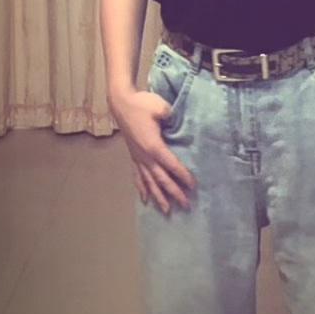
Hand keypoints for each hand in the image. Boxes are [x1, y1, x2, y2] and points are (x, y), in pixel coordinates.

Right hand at [111, 90, 196, 214]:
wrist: (121, 103)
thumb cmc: (141, 104)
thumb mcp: (159, 106)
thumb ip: (169, 114)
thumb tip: (174, 119)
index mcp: (154, 146)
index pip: (172, 165)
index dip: (183, 176)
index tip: (193, 186)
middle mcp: (145, 156)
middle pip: (161, 179)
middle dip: (174, 192)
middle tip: (186, 205)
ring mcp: (138, 157)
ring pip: (149, 181)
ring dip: (158, 196)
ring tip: (166, 210)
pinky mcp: (133, 155)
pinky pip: (138, 175)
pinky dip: (141, 188)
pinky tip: (144, 198)